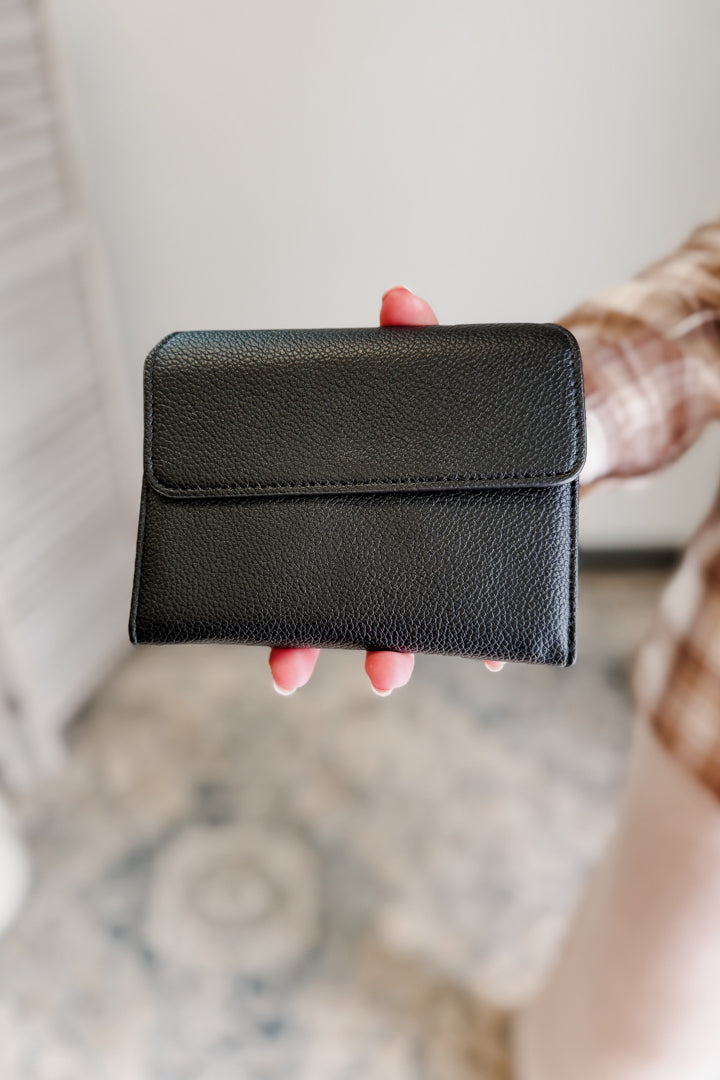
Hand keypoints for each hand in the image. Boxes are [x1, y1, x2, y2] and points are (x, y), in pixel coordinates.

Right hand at [269, 286, 505, 695]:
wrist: (537, 436)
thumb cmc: (459, 415)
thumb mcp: (431, 374)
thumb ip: (413, 340)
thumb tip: (397, 298)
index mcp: (347, 518)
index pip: (295, 567)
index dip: (269, 606)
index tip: (255, 632)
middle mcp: (379, 558)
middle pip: (328, 617)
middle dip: (304, 649)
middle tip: (286, 669)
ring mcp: (429, 577)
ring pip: (398, 631)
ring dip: (387, 655)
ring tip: (381, 670)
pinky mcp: (487, 587)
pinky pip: (482, 629)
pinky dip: (485, 647)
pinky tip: (488, 655)